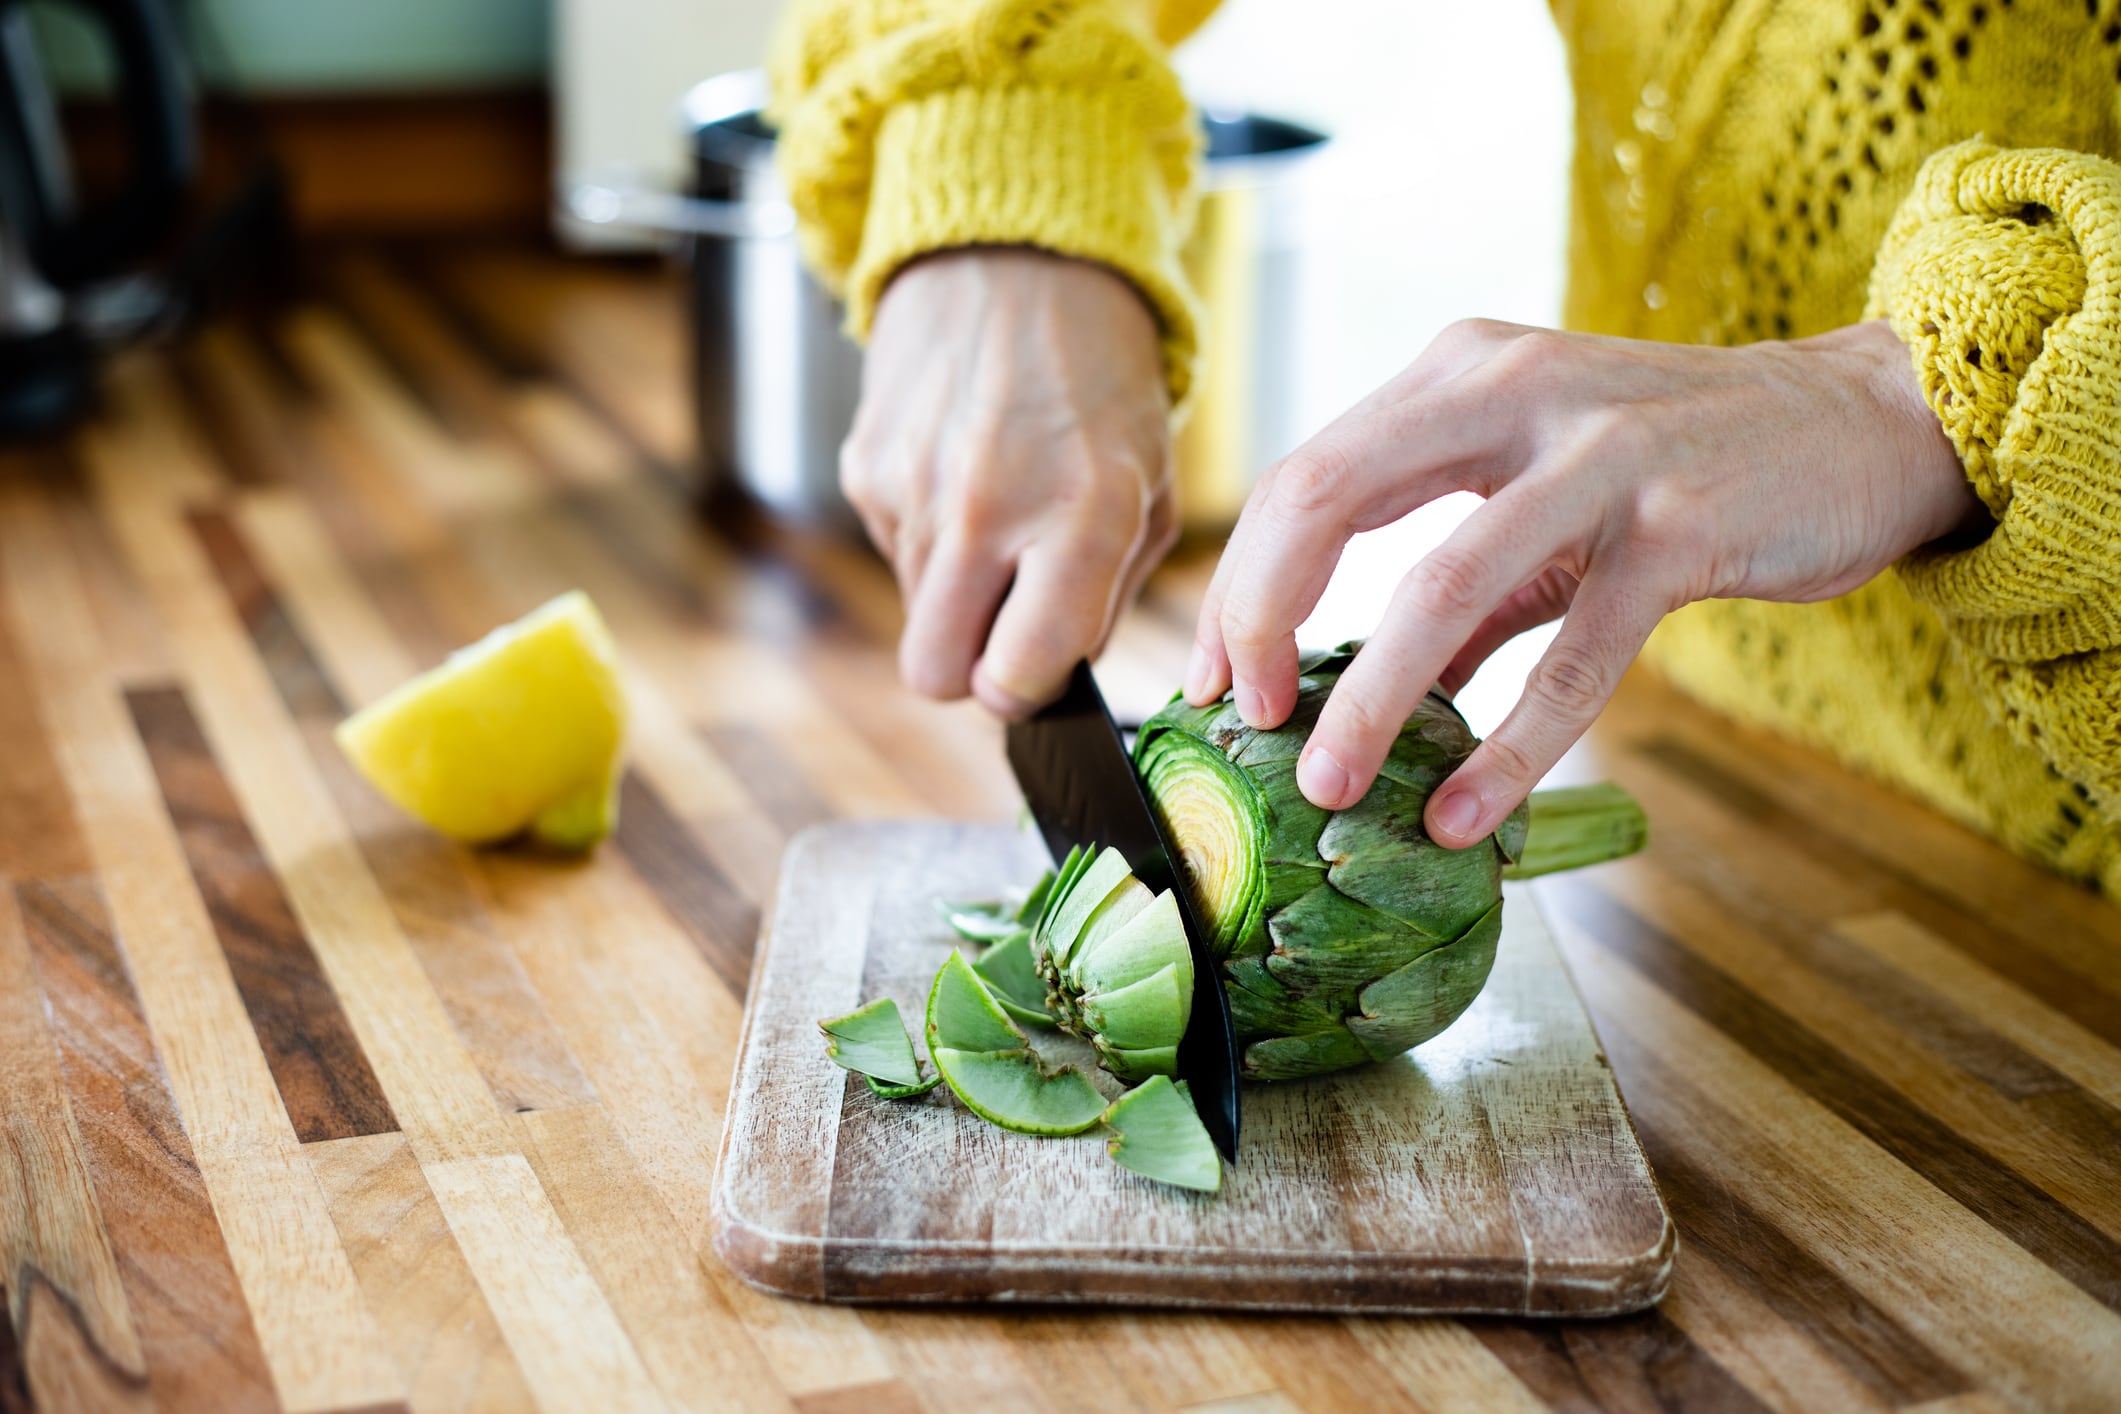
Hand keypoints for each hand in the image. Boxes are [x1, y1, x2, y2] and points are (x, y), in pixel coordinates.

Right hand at [846, 248, 1174, 715]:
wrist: (1016, 260)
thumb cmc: (1100, 384)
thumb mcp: (1150, 490)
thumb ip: (1110, 596)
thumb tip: (1055, 674)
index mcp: (1083, 516)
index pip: (1016, 675)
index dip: (1025, 691)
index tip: (1036, 668)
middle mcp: (989, 507)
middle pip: (934, 674)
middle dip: (968, 670)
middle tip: (1005, 624)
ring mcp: (915, 486)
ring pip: (914, 615)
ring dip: (956, 592)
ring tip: (999, 513)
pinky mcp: (865, 466)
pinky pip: (893, 552)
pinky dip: (928, 536)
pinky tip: (963, 474)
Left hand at [1185, 317, 1981, 843]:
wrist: (1861, 423)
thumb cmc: (1680, 465)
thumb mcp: (1542, 499)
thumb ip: (1457, 589)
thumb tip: (1359, 696)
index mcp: (1458, 376)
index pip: (1303, 477)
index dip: (1241, 586)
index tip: (1213, 681)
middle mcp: (1510, 391)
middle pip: (1326, 500)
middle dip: (1259, 620)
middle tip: (1243, 722)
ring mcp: (1598, 454)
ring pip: (1440, 585)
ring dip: (1369, 700)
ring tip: (1328, 787)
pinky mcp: (1678, 529)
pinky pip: (1570, 659)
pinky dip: (1508, 747)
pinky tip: (1466, 815)